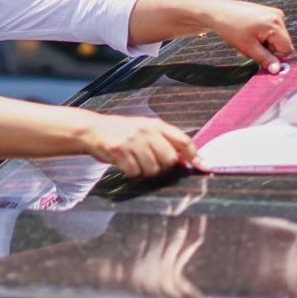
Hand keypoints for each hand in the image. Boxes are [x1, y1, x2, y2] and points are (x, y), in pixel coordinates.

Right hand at [81, 112, 205, 177]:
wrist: (92, 130)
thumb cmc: (122, 132)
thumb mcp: (144, 130)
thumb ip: (164, 142)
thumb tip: (186, 160)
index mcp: (155, 125)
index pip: (183, 140)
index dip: (195, 156)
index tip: (204, 167)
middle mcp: (146, 131)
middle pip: (169, 159)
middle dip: (163, 167)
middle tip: (151, 163)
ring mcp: (132, 140)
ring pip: (152, 168)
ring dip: (145, 171)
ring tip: (135, 161)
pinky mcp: (119, 150)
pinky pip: (134, 172)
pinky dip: (131, 172)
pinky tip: (124, 164)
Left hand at [204, 0, 292, 73]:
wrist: (217, 11)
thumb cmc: (230, 27)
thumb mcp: (248, 47)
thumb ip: (265, 59)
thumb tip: (277, 70)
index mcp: (276, 24)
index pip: (287, 49)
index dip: (275, 57)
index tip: (260, 57)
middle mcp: (278, 16)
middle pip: (281, 43)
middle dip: (267, 50)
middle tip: (249, 48)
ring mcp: (273, 13)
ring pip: (275, 38)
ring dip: (262, 44)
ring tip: (246, 41)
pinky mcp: (267, 12)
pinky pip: (270, 30)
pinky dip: (260, 36)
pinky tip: (248, 35)